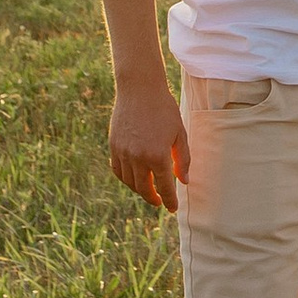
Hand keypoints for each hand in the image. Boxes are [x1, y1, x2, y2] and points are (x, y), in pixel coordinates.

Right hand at [109, 72, 188, 211]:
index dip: (169, 200)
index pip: (164, 187)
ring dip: (139, 190)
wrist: (139, 89)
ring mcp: (123, 153)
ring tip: (148, 189)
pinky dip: (126, 179)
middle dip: (154, 198)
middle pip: (144, 189)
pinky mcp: (113, 146)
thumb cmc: (164, 109)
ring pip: (130, 182)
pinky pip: (118, 171)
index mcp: (158, 156)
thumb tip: (184, 181)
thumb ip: (183, 160)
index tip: (172, 208)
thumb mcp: (180, 133)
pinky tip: (134, 178)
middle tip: (160, 201)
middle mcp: (138, 158)